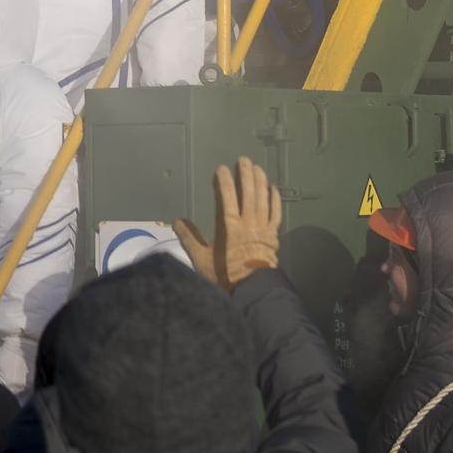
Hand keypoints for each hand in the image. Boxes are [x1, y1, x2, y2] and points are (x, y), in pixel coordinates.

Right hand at [173, 156, 281, 288]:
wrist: (252, 292)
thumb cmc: (225, 276)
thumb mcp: (201, 260)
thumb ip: (189, 238)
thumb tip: (176, 220)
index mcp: (229, 226)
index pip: (227, 196)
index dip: (224, 181)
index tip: (221, 168)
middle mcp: (248, 222)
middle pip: (248, 193)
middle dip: (245, 174)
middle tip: (243, 160)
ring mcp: (263, 228)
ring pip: (263, 199)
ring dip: (260, 182)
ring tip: (258, 168)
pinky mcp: (274, 236)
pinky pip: (276, 214)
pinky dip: (275, 200)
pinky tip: (273, 189)